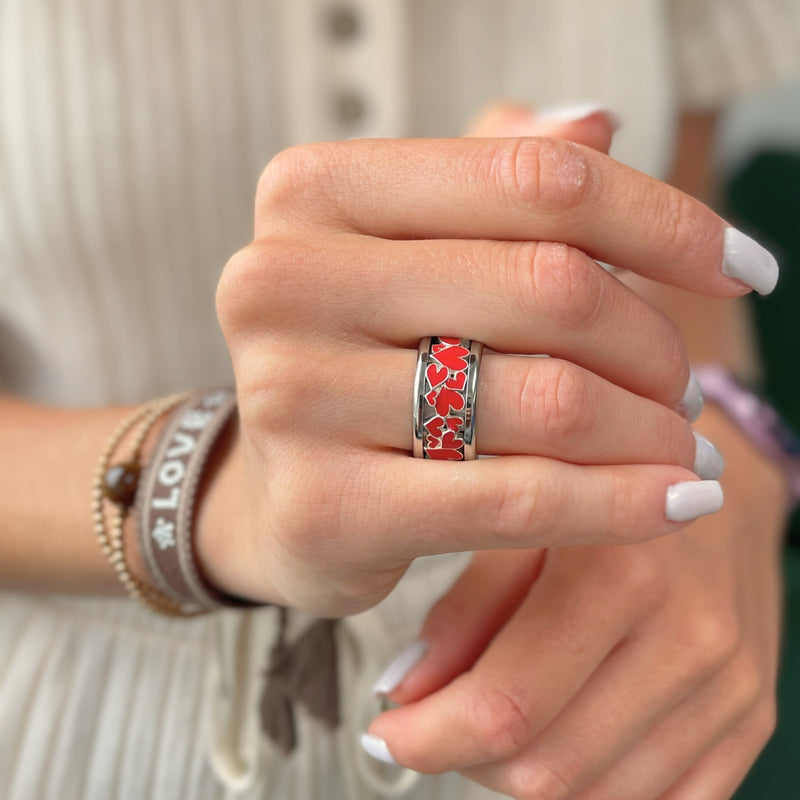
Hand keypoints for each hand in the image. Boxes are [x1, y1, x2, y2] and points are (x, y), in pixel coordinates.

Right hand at [204, 108, 773, 616]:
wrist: (285, 489)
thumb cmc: (362, 360)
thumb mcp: (410, 254)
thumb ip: (491, 180)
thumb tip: (594, 125)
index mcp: (313, 193)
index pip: (534, 179)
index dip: (662, 221)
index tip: (739, 267)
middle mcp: (285, 283)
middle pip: (549, 287)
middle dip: (654, 343)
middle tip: (685, 387)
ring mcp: (291, 397)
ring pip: (547, 400)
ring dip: (649, 429)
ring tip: (680, 446)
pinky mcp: (325, 508)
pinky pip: (519, 502)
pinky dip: (620, 504)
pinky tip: (675, 504)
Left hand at [365, 405, 787, 798]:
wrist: (723, 475)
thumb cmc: (607, 483)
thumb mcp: (526, 519)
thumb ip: (466, 606)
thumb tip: (406, 691)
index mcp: (622, 571)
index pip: (509, 706)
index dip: (429, 736)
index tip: (386, 731)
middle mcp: (688, 638)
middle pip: (546, 769)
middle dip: (464, 758)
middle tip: (430, 722)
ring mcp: (731, 688)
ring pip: (593, 795)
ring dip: (518, 773)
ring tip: (490, 719)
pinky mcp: (753, 719)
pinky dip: (587, 784)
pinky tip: (554, 736)